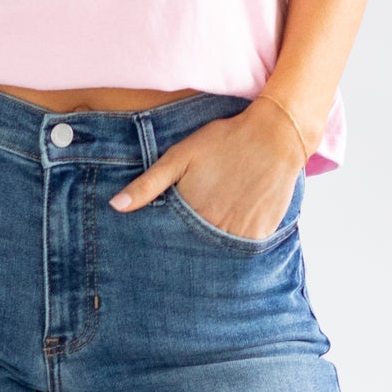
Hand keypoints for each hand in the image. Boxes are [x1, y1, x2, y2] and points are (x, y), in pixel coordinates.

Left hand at [107, 99, 305, 240]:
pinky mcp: (262, 234)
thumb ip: (147, 184)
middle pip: (193, 252)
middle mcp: (215, 228)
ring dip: (211, 252)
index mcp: (191, 212)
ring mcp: (241, 234)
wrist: (275, 135)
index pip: (169, 243)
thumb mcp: (180, 156)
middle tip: (190, 238)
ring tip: (210, 236)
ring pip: (218, 256)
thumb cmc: (224, 141)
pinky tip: (232, 230)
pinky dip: (235, 247)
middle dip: (186, 252)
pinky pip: (243, 251)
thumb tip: (115, 206)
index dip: (163, 245)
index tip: (157, 249)